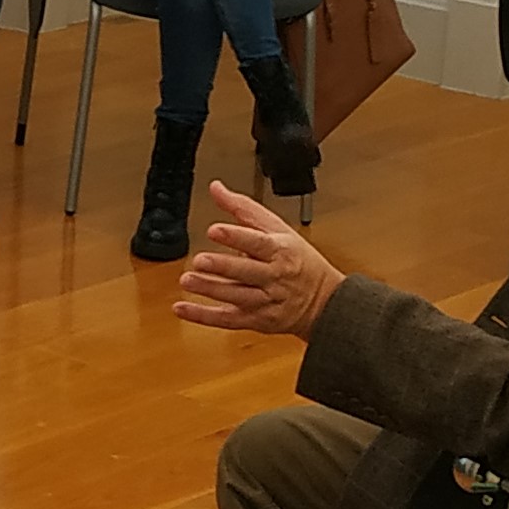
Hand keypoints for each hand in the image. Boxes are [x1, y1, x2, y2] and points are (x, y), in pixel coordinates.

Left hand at [171, 182, 341, 340]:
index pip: (258, 243)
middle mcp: (274, 277)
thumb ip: (244, 209)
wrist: (325, 302)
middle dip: (223, 266)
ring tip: (188, 280)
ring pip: (236, 296)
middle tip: (200, 260)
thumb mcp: (278, 229)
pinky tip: (183, 308)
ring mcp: (265, 301)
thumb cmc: (299, 262)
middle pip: (246, 271)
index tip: (215, 230)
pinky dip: (204, 316)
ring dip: (210, 289)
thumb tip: (217, 189)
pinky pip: (227, 319)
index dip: (236, 236)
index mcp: (280, 251)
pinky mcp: (256, 320)